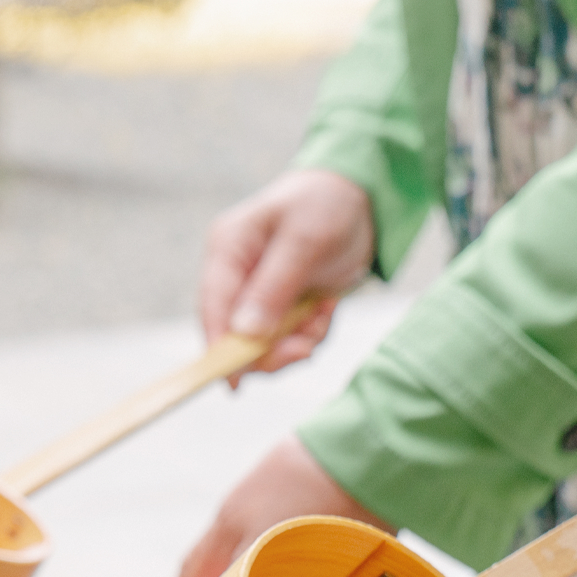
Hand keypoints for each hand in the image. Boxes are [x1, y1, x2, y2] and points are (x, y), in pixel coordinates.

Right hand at [201, 169, 374, 377]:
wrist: (363, 195)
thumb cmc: (329, 203)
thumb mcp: (305, 240)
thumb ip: (274, 287)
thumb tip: (244, 333)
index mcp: (228, 249)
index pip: (213, 305)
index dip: (218, 345)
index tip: (234, 381)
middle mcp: (236, 274)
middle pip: (234, 333)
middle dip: (273, 347)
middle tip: (307, 347)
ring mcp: (257, 292)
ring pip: (263, 343)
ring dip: (298, 339)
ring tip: (323, 315)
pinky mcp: (280, 304)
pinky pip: (288, 337)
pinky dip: (311, 332)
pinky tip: (326, 309)